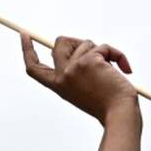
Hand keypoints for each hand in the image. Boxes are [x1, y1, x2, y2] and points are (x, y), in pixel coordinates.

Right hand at [21, 34, 138, 124]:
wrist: (120, 114)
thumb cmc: (108, 105)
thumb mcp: (84, 89)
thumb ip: (76, 71)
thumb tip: (81, 47)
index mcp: (58, 85)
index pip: (35, 67)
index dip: (27, 50)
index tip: (25, 35)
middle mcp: (62, 76)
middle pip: (60, 43)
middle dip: (78, 42)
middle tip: (97, 54)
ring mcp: (74, 68)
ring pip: (86, 43)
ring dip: (102, 52)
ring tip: (112, 72)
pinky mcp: (89, 61)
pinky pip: (104, 47)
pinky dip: (117, 55)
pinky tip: (124, 70)